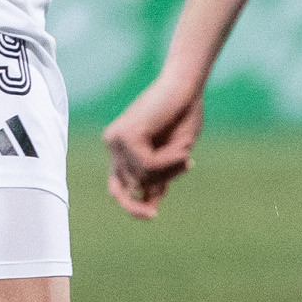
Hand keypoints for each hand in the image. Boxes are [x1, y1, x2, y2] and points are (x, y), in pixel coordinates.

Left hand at [102, 77, 205, 218]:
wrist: (187, 86)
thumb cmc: (184, 116)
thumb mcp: (173, 157)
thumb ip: (159, 178)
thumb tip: (149, 204)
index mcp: (122, 149)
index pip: (117, 188)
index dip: (132, 206)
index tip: (153, 215)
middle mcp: (114, 144)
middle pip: (134, 185)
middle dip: (163, 181)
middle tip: (186, 162)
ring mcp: (117, 139)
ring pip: (142, 177)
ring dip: (169, 169)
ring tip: (185, 150)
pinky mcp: (126, 135)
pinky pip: (148, 165)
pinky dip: (169, 161)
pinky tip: (182, 148)